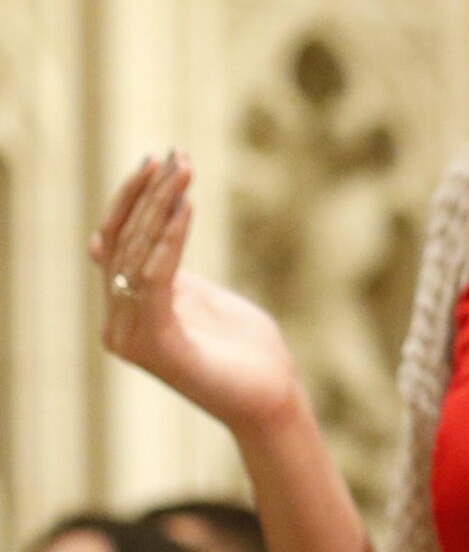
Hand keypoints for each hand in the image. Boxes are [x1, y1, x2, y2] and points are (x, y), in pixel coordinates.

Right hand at [92, 151, 307, 436]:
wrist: (270, 399)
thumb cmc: (247, 350)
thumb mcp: (205, 298)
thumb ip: (175, 271)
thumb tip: (161, 227)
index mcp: (129, 309)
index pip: (116, 243)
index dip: (132, 199)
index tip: (157, 159)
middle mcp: (119, 322)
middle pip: (123, 242)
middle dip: (149, 193)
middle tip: (174, 153)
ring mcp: (132, 336)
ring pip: (136, 254)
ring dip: (160, 206)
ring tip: (184, 168)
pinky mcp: (157, 344)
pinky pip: (156, 279)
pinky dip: (170, 239)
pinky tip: (187, 207)